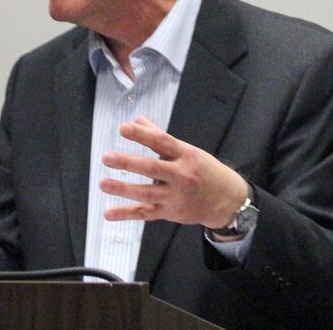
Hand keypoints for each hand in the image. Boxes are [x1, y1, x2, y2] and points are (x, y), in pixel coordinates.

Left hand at [100, 116, 246, 228]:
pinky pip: (145, 213)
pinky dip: (126, 213)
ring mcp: (175, 196)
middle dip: (128, 163)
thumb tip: (138, 120)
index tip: (123, 128)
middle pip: (152, 168)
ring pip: (147, 192)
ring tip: (104, 184)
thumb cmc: (205, 171)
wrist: (228, 201)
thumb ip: (160, 137)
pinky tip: (109, 213)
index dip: (142, 135)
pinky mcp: (170, 213)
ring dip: (123, 189)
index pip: (162, 142)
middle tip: (107, 157)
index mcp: (186, 155)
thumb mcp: (189, 150)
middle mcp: (181, 175)